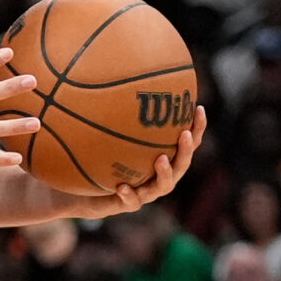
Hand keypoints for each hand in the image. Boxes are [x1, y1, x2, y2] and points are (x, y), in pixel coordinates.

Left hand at [80, 112, 204, 218]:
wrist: (82, 193)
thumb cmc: (98, 158)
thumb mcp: (104, 133)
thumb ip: (114, 112)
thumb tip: (115, 75)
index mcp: (161, 158)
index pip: (186, 142)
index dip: (196, 127)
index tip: (198, 107)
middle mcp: (158, 176)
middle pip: (182, 164)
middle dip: (186, 149)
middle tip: (184, 133)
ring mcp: (145, 192)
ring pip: (163, 186)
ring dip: (164, 173)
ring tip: (161, 159)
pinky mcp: (127, 205)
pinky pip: (130, 202)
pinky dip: (128, 195)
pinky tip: (121, 186)